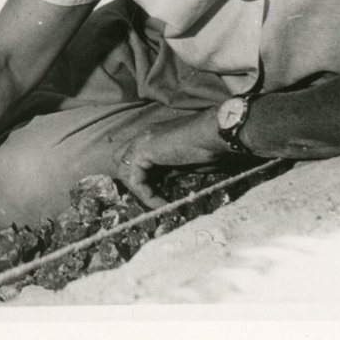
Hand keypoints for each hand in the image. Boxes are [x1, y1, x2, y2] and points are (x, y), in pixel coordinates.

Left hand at [113, 109, 229, 207]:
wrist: (216, 134)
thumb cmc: (211, 146)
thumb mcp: (187, 162)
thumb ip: (171, 169)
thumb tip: (165, 181)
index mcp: (154, 138)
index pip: (135, 160)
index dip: (143, 179)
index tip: (160, 197)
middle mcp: (144, 136)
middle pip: (122, 162)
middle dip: (134, 182)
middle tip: (153, 199)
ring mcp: (141, 141)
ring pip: (124, 171)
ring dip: (141, 191)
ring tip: (160, 204)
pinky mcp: (142, 149)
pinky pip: (135, 178)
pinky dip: (146, 194)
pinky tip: (161, 203)